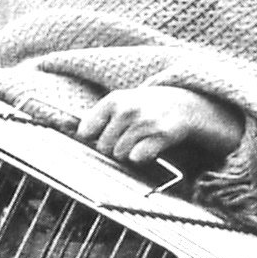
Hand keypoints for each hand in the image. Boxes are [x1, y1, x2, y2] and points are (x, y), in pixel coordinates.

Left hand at [75, 82, 245, 174]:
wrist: (188, 103)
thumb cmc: (151, 107)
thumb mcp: (123, 103)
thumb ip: (97, 117)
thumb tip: (67, 128)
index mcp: (114, 100)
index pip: (85, 131)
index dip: (94, 139)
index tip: (104, 138)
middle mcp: (127, 109)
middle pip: (103, 147)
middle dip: (114, 149)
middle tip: (130, 139)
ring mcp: (144, 121)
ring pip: (120, 154)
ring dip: (129, 154)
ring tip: (142, 141)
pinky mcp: (162, 134)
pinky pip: (138, 157)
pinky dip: (143, 157)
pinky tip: (151, 148)